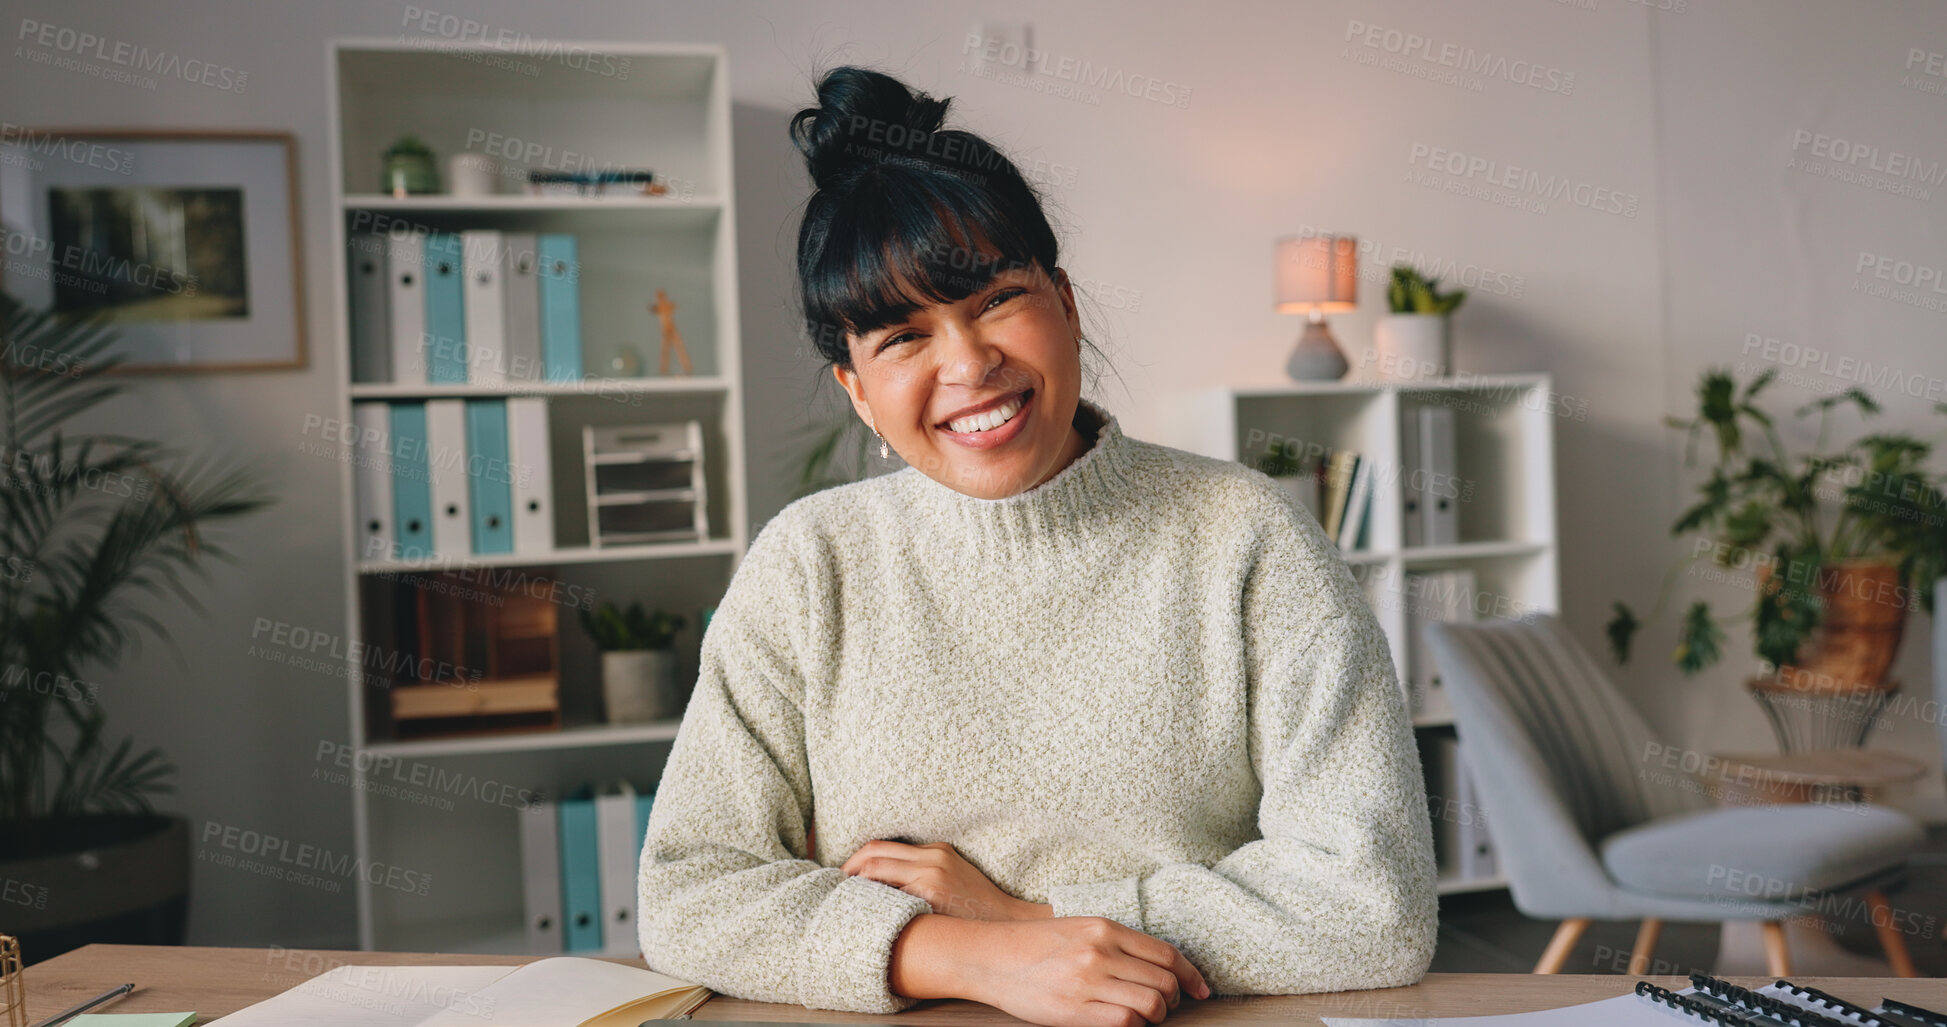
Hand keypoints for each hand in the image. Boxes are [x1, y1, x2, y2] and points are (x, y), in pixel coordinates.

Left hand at [842, 840, 1048, 920]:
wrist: (1007, 923)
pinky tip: (863, 913)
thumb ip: (923, 874)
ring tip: (842, 900)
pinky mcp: (931, 892)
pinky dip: (872, 899)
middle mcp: (932, 856)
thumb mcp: (952, 880)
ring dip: (854, 882)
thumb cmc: (977, 910)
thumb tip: (884, 886)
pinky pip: (890, 892)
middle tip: (834, 887)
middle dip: (848, 868)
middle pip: (874, 851)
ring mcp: (931, 873)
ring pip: (876, 868)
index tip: (844, 876)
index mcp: (936, 850)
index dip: (857, 859)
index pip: (883, 846)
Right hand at [960, 916, 1210, 1026]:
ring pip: (1151, 1003)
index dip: (1191, 975)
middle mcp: (1100, 951)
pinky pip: (1126, 1021)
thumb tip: (1155, 967)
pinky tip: (1128, 1023)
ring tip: (1147, 1016)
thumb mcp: (1078, 929)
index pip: (1167, 953)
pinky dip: (1136, 1025)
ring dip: (1157, 1015)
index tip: (1201, 989)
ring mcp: (1088, 981)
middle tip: (1169, 1007)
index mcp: (1104, 928)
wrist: (988, 957)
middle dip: (1175, 999)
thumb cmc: (1032, 945)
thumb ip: (1115, 943)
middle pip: (1164, 980)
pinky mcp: (1074, 1009)